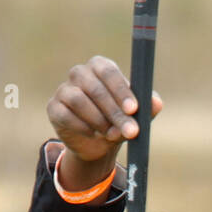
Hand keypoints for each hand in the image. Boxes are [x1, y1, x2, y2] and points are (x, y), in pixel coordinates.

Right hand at [46, 54, 163, 164]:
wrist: (98, 145)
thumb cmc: (118, 121)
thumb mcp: (135, 116)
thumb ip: (146, 108)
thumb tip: (157, 103)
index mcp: (100, 67)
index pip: (109, 71)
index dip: (121, 90)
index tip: (133, 109)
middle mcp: (80, 73)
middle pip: (95, 88)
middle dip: (115, 112)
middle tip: (130, 131)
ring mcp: (64, 89)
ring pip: (78, 100)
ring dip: (99, 121)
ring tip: (111, 134)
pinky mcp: (54, 107)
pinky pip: (65, 115)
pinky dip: (82, 127)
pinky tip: (93, 134)